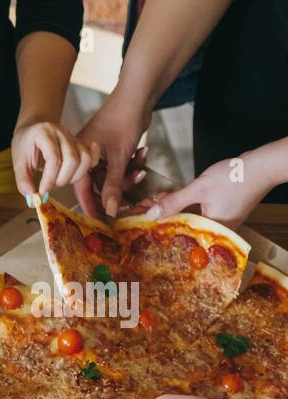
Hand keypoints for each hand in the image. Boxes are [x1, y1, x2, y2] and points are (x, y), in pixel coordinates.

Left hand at [11, 120, 99, 200]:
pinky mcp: (81, 141)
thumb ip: (23, 182)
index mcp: (44, 133)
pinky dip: (88, 165)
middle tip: (51, 185)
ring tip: (61, 180)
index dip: (49, 179)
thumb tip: (33, 201)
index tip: (42, 192)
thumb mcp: (18, 163)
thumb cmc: (24, 145)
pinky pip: (93, 151)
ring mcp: (73, 136)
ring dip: (75, 175)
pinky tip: (75, 172)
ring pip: (85, 157)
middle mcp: (61, 132)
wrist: (32, 130)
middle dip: (62, 179)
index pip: (53, 158)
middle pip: (73, 159)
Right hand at [73, 93, 150, 217]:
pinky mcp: (115, 150)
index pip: (82, 191)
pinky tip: (142, 152)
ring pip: (114, 177)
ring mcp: (102, 155)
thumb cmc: (122, 120)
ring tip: (140, 166)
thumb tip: (110, 212)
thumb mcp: (118, 158)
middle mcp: (87, 159)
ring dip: (130, 175)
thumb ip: (113, 187)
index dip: (92, 207)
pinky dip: (133, 164)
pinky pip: (122, 167)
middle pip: (101, 186)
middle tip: (132, 195)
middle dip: (119, 188)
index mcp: (79, 160)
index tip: (101, 222)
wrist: (138, 96)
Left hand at [135, 153, 273, 227]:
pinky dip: (181, 204)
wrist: (263, 164)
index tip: (135, 224)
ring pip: (186, 216)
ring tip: (146, 205)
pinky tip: (165, 199)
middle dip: (158, 218)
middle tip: (135, 213)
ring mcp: (218, 219)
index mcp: (210, 230)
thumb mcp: (200, 188)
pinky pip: (195, 210)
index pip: (176, 233)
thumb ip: (175, 202)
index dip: (154, 228)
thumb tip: (151, 214)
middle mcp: (214, 229)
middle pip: (180, 226)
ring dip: (168, 209)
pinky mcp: (220, 209)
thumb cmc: (236, 177)